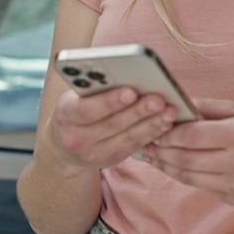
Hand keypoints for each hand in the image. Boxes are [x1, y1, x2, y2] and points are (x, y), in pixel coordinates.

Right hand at [47, 87, 177, 172]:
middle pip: (111, 125)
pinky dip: (152, 133)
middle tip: (159, 99)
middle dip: (138, 111)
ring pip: (126, 138)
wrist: (66, 143)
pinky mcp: (111, 160)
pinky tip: (166, 123)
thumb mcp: (77, 95)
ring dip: (151, 123)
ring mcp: (93, 153)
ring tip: (169, 110)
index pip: (86, 110)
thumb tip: (130, 74)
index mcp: (65, 114)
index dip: (109, 101)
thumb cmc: (78, 107)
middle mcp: (76, 138)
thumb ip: (95, 86)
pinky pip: (134, 146)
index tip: (131, 91)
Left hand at [141, 99, 233, 204]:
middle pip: (186, 159)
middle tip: (145, 143)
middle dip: (161, 151)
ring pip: (188, 177)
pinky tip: (171, 165)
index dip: (168, 133)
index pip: (193, 136)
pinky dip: (182, 175)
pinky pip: (199, 186)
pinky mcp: (233, 198)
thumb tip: (173, 103)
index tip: (153, 127)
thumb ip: (206, 107)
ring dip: (166, 166)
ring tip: (152, 155)